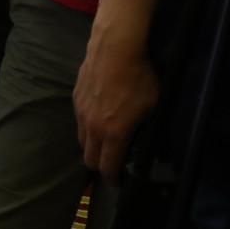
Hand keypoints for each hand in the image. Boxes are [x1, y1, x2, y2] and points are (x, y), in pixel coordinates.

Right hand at [74, 39, 159, 181]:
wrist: (116, 47)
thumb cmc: (139, 77)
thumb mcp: (153, 106)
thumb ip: (147, 128)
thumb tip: (147, 142)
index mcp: (113, 134)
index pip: (107, 167)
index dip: (113, 178)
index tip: (119, 180)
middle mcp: (93, 127)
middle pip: (89, 158)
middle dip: (99, 166)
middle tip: (111, 162)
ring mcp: (81, 112)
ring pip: (82, 139)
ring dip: (92, 145)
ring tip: (104, 140)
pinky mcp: (75, 97)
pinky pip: (79, 120)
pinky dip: (87, 125)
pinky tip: (98, 115)